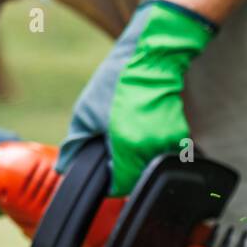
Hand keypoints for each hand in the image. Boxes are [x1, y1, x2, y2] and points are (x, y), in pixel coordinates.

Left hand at [56, 0, 215, 194]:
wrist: (151, 60)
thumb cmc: (117, 81)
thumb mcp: (85, 112)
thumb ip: (74, 145)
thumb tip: (65, 168)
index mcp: (127, 146)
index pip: (120, 186)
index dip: (110, 182)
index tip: (105, 172)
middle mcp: (151, 149)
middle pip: (136, 178)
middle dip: (124, 168)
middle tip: (115, 145)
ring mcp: (169, 144)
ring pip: (150, 167)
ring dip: (139, 158)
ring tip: (129, 132)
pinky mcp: (181, 137)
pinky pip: (163, 153)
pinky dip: (153, 147)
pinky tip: (144, 127)